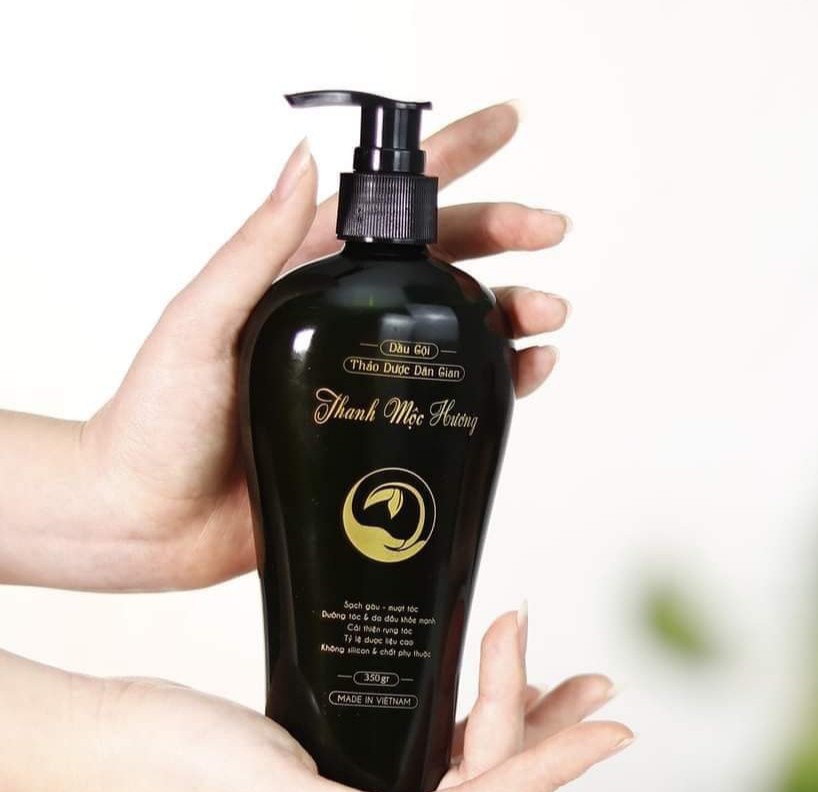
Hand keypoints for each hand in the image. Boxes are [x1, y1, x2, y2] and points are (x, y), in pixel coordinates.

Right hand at [59, 611, 628, 791]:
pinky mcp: (350, 759)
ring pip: (467, 759)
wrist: (116, 734)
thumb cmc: (178, 770)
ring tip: (577, 681)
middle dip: (542, 726)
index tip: (612, 730)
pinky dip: (470, 706)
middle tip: (596, 681)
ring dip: (519, 713)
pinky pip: (433, 739)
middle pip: (486, 780)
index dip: (552, 764)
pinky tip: (496, 684)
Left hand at [78, 101, 569, 589]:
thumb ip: (257, 247)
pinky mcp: (381, 434)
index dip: (450, 162)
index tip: (505, 131)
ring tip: (547, 315)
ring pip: (461, 330)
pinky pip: (455, 399)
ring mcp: (370, 377)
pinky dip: (501, 381)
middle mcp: (347, 320)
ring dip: (513, 313)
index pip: (388, 206)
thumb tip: (301, 160)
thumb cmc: (158, 420)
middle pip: (444, 262)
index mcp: (307, 278)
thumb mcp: (200, 320)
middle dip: (505, 236)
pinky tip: (526, 370)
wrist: (154, 520)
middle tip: (549, 231)